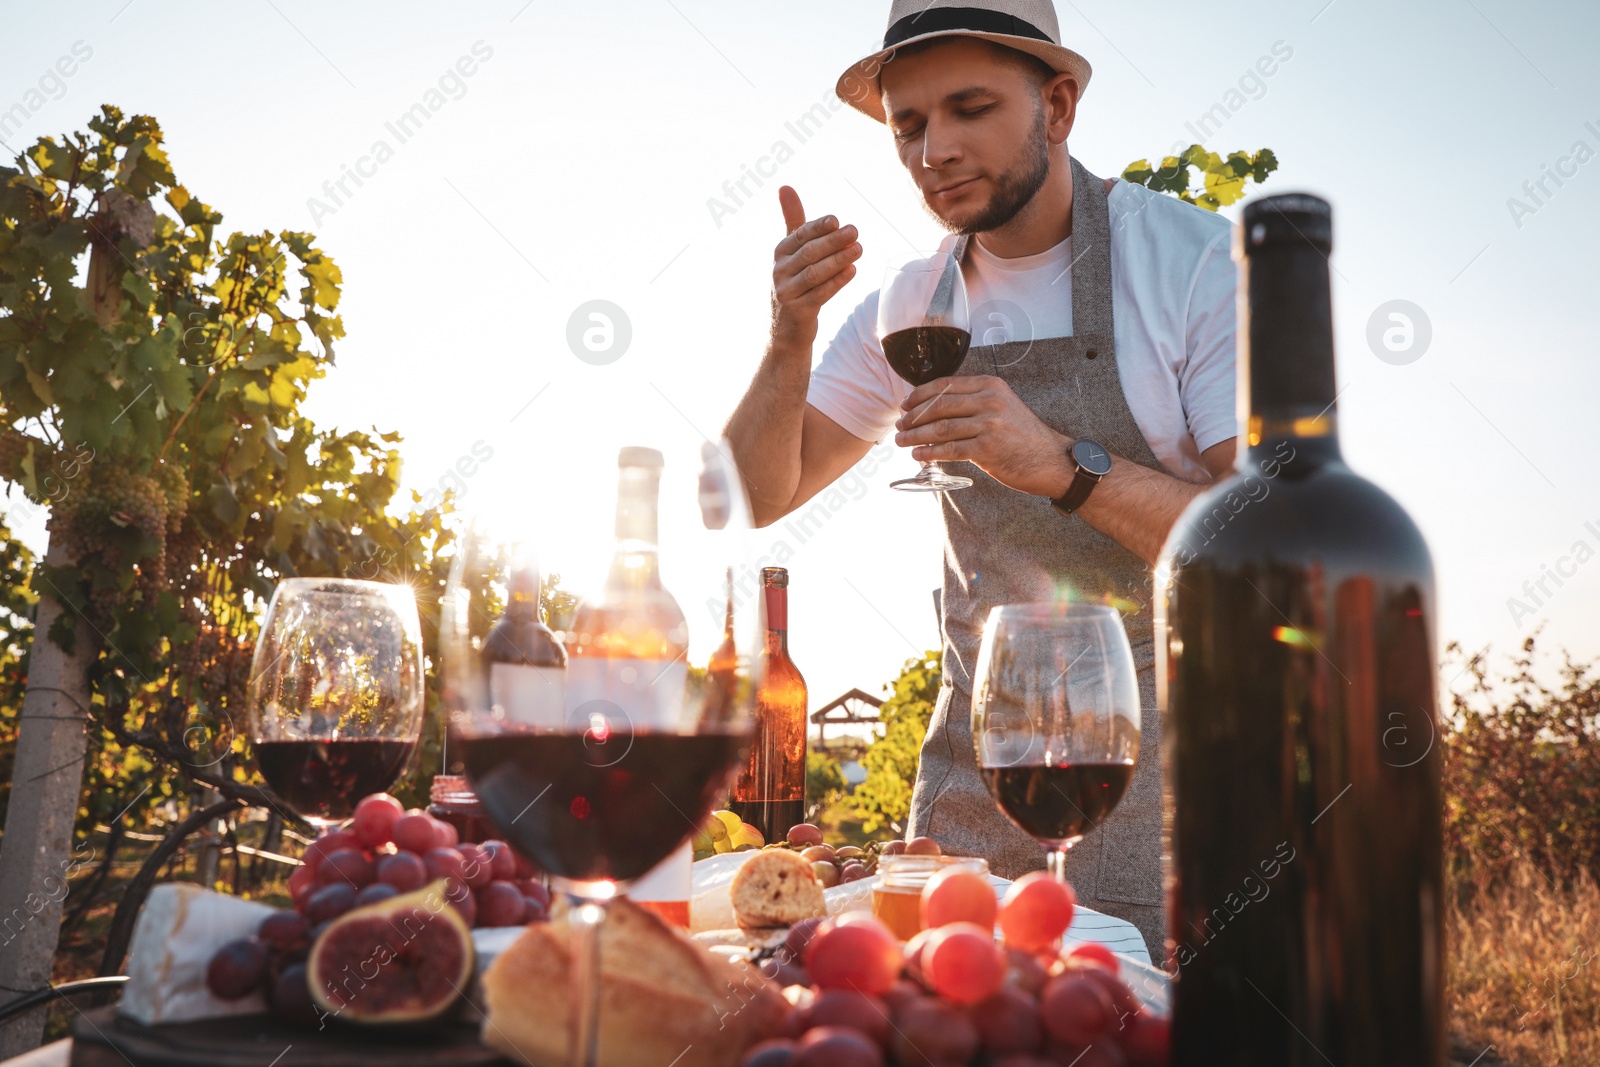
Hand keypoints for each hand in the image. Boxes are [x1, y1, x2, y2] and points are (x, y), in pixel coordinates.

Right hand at [770, 186, 861, 348]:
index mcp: (780, 253)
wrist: (786, 329)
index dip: (818, 227)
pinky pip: (820, 294)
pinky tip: (853, 270)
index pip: (800, 235)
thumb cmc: (795, 282)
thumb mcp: (792, 252)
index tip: (837, 220)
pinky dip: (837, 282)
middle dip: (833, 241)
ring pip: (815, 273)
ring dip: (838, 260)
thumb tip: (784, 186)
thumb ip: (793, 221)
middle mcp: (779, 271)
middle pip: (809, 253)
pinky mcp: (798, 311)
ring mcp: (787, 292)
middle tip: (855, 231)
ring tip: (859, 249)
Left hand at [895, 375, 1074, 497]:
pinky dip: (929, 453)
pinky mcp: (987, 448)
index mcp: (990, 385)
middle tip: (899, 426)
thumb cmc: (1024, 437)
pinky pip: (949, 449)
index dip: (919, 395)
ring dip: (916, 436)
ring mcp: (988, 424)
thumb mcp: (1003, 406)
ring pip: (940, 428)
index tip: (905, 404)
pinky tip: (918, 455)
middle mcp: (989, 401)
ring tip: (902, 442)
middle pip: (939, 406)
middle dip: (913, 417)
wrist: (1052, 460)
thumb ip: (975, 401)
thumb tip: (935, 407)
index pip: (945, 385)